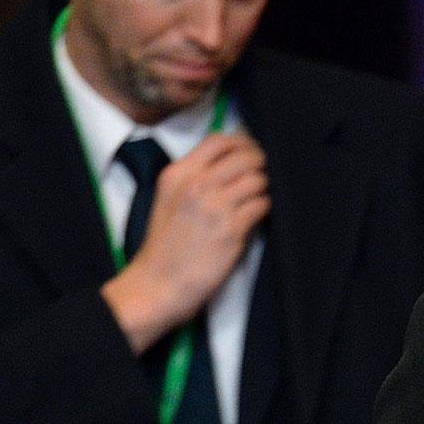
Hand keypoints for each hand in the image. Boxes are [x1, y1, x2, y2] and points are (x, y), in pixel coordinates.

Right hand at [100, 131, 268, 352]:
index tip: (251, 152)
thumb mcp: (169, 200)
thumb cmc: (166, 247)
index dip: (243, 142)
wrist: (158, 283)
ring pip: (258, 178)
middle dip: (261, 163)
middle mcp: (196, 184)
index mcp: (177, 173)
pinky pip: (262, 204)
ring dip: (264, 188)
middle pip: (245, 155)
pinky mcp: (232, 228)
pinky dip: (265, 208)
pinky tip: (257, 216)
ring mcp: (215, 205)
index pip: (219, 140)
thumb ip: (194, 178)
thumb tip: (231, 161)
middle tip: (263, 175)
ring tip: (258, 198)